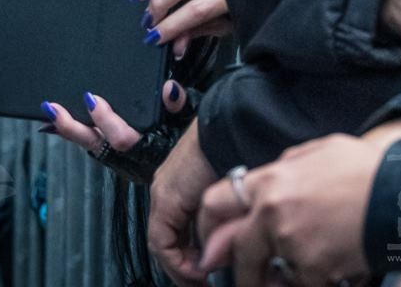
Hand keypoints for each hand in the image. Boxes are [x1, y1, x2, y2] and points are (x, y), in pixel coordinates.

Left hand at [42, 78, 187, 154]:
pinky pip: (91, 142)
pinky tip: (55, 123)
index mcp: (150, 148)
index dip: (106, 122)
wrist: (196, 164)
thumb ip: (179, 105)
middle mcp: (131, 157)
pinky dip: (73, 132)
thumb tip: (168, 89)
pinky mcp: (115, 152)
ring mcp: (121, 157)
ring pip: (90, 144)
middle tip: (54, 110)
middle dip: (73, 128)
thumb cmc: (194, 137)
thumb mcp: (192, 118)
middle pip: (97, 144)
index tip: (91, 100)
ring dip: (69, 129)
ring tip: (49, 113)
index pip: (123, 140)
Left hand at [148, 118, 216, 285]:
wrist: (229, 129)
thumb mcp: (231, 191)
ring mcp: (164, 195)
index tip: (209, 274)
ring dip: (183, 269)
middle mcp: (167, 191)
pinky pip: (163, 243)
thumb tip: (225, 250)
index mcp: (182, 187)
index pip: (179, 233)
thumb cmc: (237, 153)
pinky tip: (200, 270)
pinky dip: (179, 262)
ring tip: (203, 282)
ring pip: (164, 245)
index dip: (192, 258)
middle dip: (187, 268)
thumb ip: (222, 217)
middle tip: (204, 284)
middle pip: (169, 241)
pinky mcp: (166, 199)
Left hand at [198, 120, 400, 286]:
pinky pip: (302, 283)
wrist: (400, 194)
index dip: (209, 227)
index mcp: (269, 179)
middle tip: (249, 277)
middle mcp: (271, 212)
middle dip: (241, 268)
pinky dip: (314, 280)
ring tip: (312, 260)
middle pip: (236, 249)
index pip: (215, 202)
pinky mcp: (313, 270)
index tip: (212, 245)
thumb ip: (286, 166)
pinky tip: (334, 264)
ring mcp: (290, 244)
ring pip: (272, 272)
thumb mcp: (317, 151)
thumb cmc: (364, 169)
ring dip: (283, 275)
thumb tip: (269, 179)